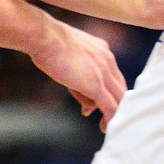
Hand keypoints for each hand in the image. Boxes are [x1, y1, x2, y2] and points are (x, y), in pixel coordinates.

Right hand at [31, 17, 126, 132]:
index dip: (108, 90)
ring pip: (118, 98)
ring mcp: (104, 72)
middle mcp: (108, 60)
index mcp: (102, 50)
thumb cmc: (47, 42)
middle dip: (113, 103)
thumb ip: (77, 74)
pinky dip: (110, 118)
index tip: (97, 101)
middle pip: (119, 87)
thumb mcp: (68, 55)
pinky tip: (105, 127)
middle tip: (104, 117)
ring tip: (105, 126)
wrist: (43, 36)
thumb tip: (80, 93)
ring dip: (114, 114)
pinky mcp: (96, 85)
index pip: (113, 74)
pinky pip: (110, 106)